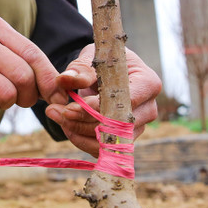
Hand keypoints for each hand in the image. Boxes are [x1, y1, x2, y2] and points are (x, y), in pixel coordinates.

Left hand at [44, 45, 161, 155]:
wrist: (109, 74)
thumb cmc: (105, 63)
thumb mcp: (93, 58)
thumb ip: (80, 69)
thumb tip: (64, 79)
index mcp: (148, 83)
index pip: (126, 102)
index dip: (97, 108)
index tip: (70, 108)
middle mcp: (148, 108)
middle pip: (118, 125)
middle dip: (84, 122)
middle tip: (59, 113)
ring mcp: (138, 127)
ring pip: (110, 140)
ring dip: (80, 133)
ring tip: (59, 119)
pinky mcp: (125, 139)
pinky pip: (104, 148)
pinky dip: (82, 141)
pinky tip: (67, 128)